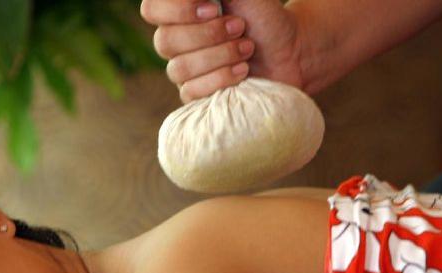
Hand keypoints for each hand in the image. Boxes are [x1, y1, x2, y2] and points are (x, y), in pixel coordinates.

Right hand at [140, 0, 303, 102]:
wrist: (290, 50)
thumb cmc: (264, 16)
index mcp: (179, 11)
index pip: (151, 9)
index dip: (178, 10)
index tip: (214, 7)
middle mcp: (176, 39)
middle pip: (164, 42)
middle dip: (208, 35)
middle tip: (240, 27)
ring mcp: (184, 69)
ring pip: (179, 68)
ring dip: (220, 56)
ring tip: (248, 48)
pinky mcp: (197, 94)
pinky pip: (192, 92)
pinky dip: (222, 78)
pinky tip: (244, 71)